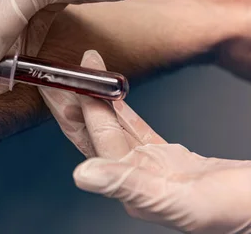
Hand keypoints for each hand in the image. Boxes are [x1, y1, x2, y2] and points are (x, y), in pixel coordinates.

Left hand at [44, 50, 250, 232]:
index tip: (63, 78)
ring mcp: (151, 167)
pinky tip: (109, 94)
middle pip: (94, 132)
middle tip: (52, 72)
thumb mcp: (182, 200)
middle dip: (72, 101)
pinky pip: (136, 129)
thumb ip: (131, 186)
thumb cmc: (238, 211)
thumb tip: (82, 175)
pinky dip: (121, 109)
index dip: (79, 106)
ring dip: (94, 99)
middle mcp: (135, 178)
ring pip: (112, 127)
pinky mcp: (168, 159)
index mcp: (133, 189)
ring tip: (77, 73)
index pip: (96, 139)